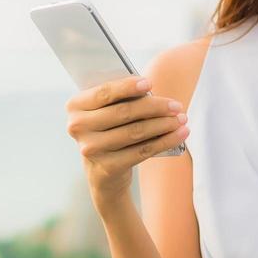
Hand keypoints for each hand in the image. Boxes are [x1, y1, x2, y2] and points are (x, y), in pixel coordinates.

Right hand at [65, 74, 189, 207]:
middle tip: (176, 105)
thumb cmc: (108, 131)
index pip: (104, 93)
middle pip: (123, 112)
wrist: (102, 173)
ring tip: (181, 119)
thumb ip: (120, 99)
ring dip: (163, 124)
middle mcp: (78, 128)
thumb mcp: (106, 112)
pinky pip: (142, 151)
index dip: (128, 87)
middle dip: (154, 107)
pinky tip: (180, 134)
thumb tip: (149, 89)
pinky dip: (164, 141)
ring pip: (135, 132)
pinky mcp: (108, 167)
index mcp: (75, 107)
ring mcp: (91, 149)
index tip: (150, 83)